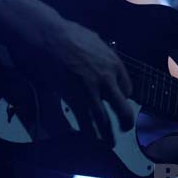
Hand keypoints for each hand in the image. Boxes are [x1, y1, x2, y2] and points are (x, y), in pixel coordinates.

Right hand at [40, 19, 133, 143]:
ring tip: (108, 143)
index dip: (123, 97)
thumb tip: (103, 54)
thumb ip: (102, 53)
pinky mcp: (74, 99)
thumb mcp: (95, 40)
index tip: (118, 100)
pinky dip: (88, 132)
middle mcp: (108, 79)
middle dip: (125, 121)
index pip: (128, 88)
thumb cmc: (70, 34)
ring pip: (104, 120)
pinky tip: (89, 138)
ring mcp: (91, 91)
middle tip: (124, 128)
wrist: (49, 37)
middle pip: (123, 108)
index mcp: (114, 63)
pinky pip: (85, 121)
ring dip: (107, 134)